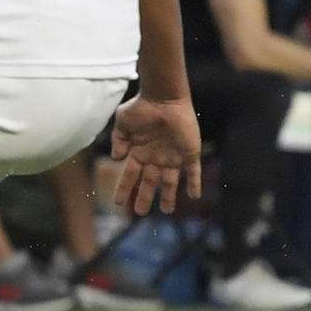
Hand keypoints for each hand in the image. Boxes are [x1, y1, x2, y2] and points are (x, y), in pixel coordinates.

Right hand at [110, 94, 200, 215]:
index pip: (130, 176)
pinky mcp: (189, 153)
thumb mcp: (123, 121)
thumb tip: (116, 158)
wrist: (165, 97)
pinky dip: (194, 184)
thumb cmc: (142, 107)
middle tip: (141, 212)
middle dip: (145, 197)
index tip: (119, 203)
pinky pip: (193, 172)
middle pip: (150, 183)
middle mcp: (155, 157)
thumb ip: (118, 139)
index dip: (124, 189)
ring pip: (171, 182)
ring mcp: (173, 157)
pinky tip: (195, 196)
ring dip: (170, 196)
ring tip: (168, 210)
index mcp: (139, 152)